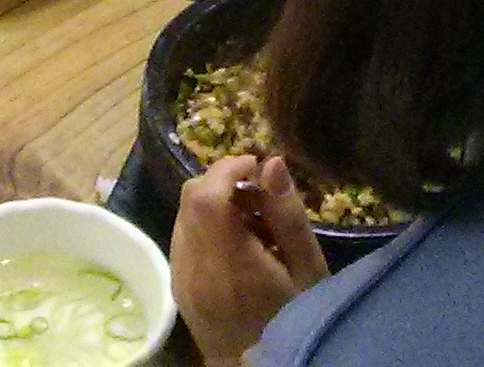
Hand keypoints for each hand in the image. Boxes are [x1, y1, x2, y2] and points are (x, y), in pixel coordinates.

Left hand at [171, 156, 329, 366]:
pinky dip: (204, 225)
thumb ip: (288, 216)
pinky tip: (234, 243)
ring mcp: (180, 278)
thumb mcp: (306, 270)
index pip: (206, 196)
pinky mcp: (177, 285)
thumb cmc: (295, 320)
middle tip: (258, 193)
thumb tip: (273, 163)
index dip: (227, 168)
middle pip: (190, 198)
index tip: (256, 165)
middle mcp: (194, 269)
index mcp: (228, 265)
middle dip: (222, 181)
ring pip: (183, 214)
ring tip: (250, 221)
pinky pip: (182, 236)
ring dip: (213, 203)